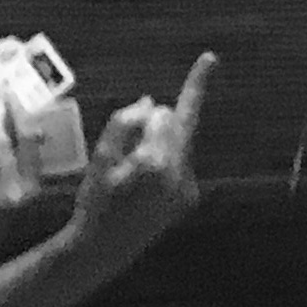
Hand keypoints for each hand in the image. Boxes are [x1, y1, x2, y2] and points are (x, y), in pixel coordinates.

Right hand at [67, 51, 214, 265]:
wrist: (105, 249)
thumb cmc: (96, 200)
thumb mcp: (100, 156)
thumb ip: (126, 121)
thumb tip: (152, 103)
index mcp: (154, 161)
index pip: (168, 113)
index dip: (191, 83)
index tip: (211, 57)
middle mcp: (178, 173)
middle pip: (173, 125)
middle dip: (154, 127)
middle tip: (126, 152)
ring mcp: (187, 187)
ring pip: (177, 144)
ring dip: (157, 146)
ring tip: (130, 176)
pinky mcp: (190, 196)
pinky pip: (178, 163)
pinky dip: (162, 164)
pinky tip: (142, 188)